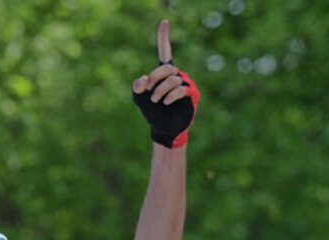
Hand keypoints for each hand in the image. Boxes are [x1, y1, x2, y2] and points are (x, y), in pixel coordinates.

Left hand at [131, 21, 198, 148]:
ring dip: (161, 90)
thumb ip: (137, 87)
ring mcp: (185, 83)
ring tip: (155, 100)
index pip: (165, 51)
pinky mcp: (191, 94)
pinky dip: (171, 95)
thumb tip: (144, 79)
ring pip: (173, 79)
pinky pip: (181, 89)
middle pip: (166, 68)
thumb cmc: (151, 110)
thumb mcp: (138, 97)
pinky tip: (166, 101)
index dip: (164, 37)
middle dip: (155, 78)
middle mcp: (176, 75)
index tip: (164, 22)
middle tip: (147, 90)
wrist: (163, 127)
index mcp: (163, 72)